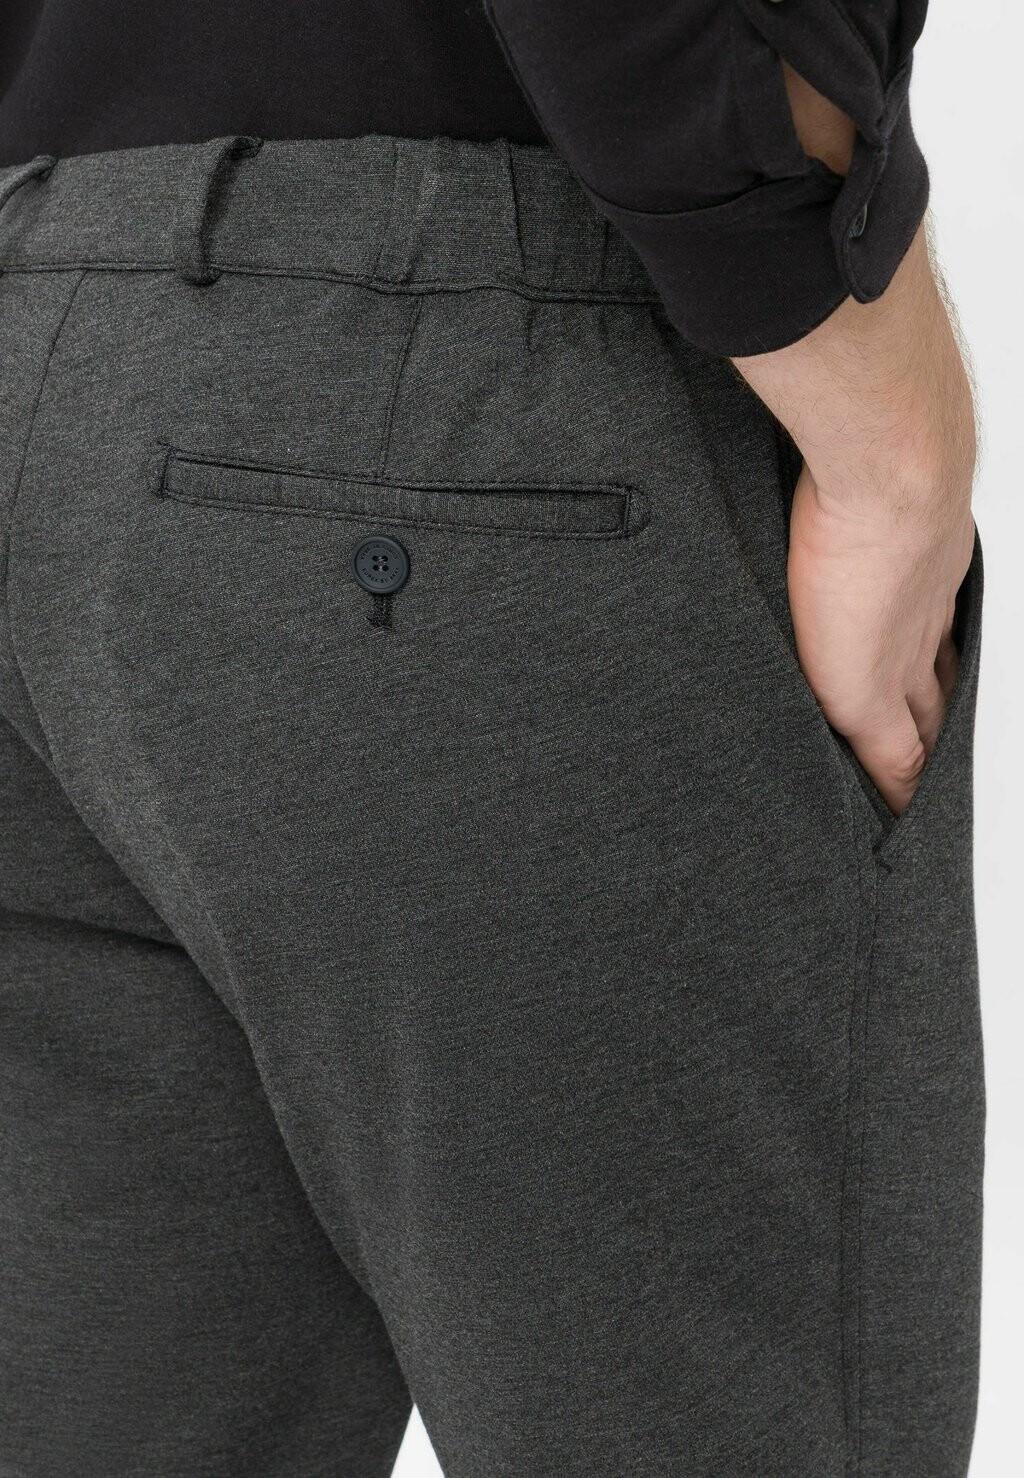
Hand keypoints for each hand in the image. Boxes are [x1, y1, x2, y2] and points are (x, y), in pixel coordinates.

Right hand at [734, 228, 976, 814]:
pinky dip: (887, 799)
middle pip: (934, 692)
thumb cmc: (853, 439)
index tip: (919, 696)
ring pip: (918, 733)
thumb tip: (801, 404)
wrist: (890, 452)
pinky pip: (891, 767)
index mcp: (914, 572)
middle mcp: (918, 620)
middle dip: (927, 725)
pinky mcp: (872, 695)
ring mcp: (901, 661)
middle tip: (913, 764)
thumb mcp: (832, 449)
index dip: (924, 672)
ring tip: (896, 801)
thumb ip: (816, 453)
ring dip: (910, 766)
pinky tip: (881, 830)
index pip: (925, 638)